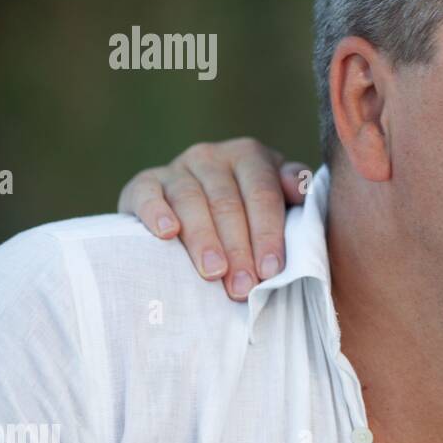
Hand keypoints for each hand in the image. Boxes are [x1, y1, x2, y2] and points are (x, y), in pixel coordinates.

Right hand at [117, 138, 308, 300]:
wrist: (193, 207)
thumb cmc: (249, 211)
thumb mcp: (279, 199)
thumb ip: (294, 192)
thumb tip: (298, 188)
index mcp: (250, 156)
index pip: (263, 195)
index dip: (267, 233)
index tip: (271, 271)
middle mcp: (212, 156)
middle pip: (227, 203)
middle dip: (238, 248)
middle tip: (242, 286)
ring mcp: (177, 168)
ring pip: (190, 201)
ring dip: (203, 240)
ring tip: (213, 273)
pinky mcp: (144, 182)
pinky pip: (148, 194)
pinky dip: (156, 212)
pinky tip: (166, 234)